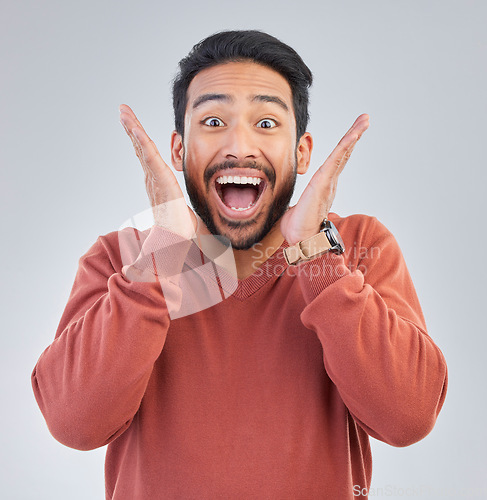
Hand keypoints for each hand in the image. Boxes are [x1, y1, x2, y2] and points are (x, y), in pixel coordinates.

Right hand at [119, 104, 195, 239]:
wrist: (176, 242)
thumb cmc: (178, 230)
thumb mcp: (183, 213)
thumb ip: (182, 210)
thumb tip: (190, 219)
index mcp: (158, 183)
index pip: (147, 156)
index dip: (140, 140)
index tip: (133, 124)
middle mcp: (153, 179)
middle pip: (141, 148)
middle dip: (132, 128)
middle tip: (123, 110)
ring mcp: (155, 179)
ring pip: (143, 149)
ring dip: (133, 129)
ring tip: (123, 111)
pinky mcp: (161, 181)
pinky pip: (150, 157)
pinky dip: (142, 142)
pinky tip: (136, 128)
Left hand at [280, 114, 369, 244]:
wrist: (300, 239)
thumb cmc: (297, 229)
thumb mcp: (296, 210)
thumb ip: (297, 207)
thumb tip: (291, 212)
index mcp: (323, 187)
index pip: (335, 162)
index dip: (344, 148)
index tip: (352, 135)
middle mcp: (329, 182)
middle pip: (343, 154)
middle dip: (354, 136)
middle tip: (364, 120)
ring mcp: (328, 182)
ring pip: (342, 153)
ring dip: (353, 135)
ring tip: (364, 120)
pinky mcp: (324, 182)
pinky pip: (336, 159)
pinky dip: (346, 145)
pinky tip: (354, 133)